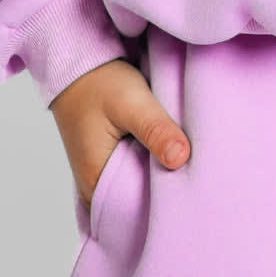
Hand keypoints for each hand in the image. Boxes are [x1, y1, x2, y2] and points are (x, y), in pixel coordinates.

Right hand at [49, 57, 191, 210]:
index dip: (164, 201)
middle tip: (195, 176)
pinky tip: (168, 153)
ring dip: (158, 175)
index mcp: (95, 184)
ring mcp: (102, 174)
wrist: (80, 63)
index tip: (191, 187)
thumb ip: (155, 129)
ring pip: (139, 186)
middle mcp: (96, 186)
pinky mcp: (110, 160)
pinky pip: (135, 171)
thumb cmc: (99, 83)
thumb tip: (181, 158)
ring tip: (185, 165)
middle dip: (164, 190)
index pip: (136, 212)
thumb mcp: (130, 103)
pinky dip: (151, 164)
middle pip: (138, 202)